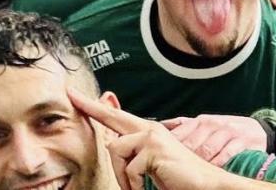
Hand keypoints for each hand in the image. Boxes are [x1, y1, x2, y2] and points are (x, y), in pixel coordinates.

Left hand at [68, 88, 231, 189]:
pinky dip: (133, 184)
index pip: (116, 115)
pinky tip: (144, 188)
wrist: (205, 185)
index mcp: (147, 131)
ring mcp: (151, 136)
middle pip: (111, 118)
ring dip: (122, 176)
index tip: (74, 94)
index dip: (94, 105)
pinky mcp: (154, 148)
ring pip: (115, 150)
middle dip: (89, 107)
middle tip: (70, 95)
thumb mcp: (150, 165)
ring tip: (136, 187)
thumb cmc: (178, 179)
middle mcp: (148, 128)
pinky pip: (129, 168)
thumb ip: (134, 155)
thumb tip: (113, 147)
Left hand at [162, 114, 266, 166]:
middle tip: (172, 170)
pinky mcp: (240, 142)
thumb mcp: (206, 123)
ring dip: (197, 163)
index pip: (179, 133)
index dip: (168, 147)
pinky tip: (210, 172)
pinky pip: (225, 155)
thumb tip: (161, 126)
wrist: (258, 130)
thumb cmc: (226, 130)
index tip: (160, 158)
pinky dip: (216, 164)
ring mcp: (226, 132)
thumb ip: (184, 125)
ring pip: (206, 149)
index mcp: (200, 121)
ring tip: (189, 175)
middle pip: (191, 143)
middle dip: (180, 157)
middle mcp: (212, 124)